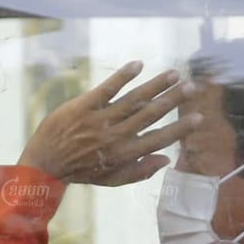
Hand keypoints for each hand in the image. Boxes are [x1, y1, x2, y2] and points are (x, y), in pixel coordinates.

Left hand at [17, 61, 201, 185]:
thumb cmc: (81, 171)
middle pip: (150, 114)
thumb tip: (166, 160)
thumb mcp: (111, 179)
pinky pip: (107, 88)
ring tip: (173, 74)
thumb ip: (140, 171)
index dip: (180, 128)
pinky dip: (123, 76)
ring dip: (155, 85)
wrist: (45, 163)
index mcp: (124, 154)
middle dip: (173, 100)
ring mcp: (99, 119)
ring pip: (133, 99)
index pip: (159, 138)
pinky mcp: (83, 106)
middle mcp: (115, 136)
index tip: (198, 117)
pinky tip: (138, 65)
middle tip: (191, 87)